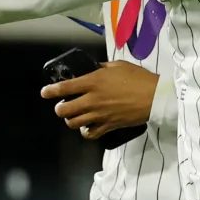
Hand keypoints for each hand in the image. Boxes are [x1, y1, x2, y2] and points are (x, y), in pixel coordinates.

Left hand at [40, 60, 157, 139]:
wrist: (154, 96)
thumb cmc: (137, 78)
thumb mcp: (118, 65)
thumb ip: (102, 67)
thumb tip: (94, 69)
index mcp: (92, 81)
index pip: (64, 87)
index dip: (51, 91)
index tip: (44, 92)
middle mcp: (92, 99)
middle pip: (64, 110)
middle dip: (59, 109)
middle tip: (62, 106)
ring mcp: (99, 115)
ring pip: (74, 123)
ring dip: (70, 120)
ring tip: (73, 116)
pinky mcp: (108, 126)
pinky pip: (90, 134)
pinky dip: (85, 132)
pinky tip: (87, 128)